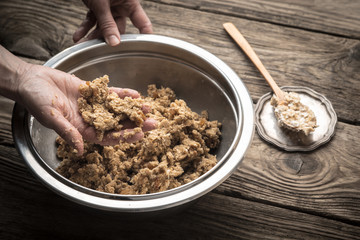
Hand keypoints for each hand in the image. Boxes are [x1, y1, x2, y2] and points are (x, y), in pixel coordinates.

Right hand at [16, 64, 155, 154]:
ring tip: (148, 107)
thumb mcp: (51, 117)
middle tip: (152, 122)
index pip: (107, 137)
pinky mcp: (92, 91)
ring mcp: (92, 106)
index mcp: (81, 130)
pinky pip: (110, 94)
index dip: (123, 137)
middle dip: (135, 123)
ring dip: (132, 108)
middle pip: (117, 124)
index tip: (139, 135)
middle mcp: (89, 120)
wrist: (31, 80)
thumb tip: (78, 150)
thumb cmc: (36, 100)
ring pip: (116, 109)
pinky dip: (122, 94)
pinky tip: (135, 94)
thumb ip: (66, 132)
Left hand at [73, 0, 151, 45]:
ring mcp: (109, 7)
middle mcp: (121, 6)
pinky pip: (92, 20)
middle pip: (119, 29)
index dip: (144, 36)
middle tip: (102, 50)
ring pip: (104, 27)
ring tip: (85, 45)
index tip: (142, 49)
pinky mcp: (97, 7)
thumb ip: (107, 24)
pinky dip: (85, 28)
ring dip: (93, 36)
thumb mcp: (102, 4)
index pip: (142, 23)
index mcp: (129, 2)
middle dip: (109, 39)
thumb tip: (114, 42)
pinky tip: (78, 36)